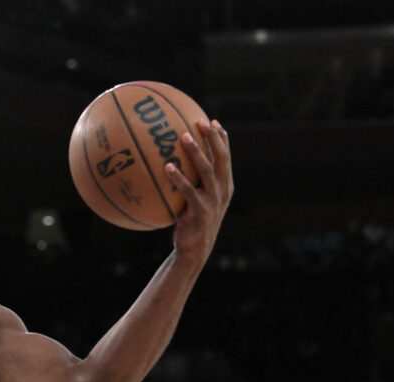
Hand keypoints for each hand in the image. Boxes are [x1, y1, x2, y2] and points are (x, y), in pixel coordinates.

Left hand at [166, 119, 232, 264]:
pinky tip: (167, 167)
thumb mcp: (197, 200)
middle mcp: (223, 190)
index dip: (221, 138)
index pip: (226, 157)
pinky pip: (189, 191)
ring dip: (196, 152)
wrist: (195, 249)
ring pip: (207, 171)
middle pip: (221, 158)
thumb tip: (171, 162)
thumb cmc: (192, 222)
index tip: (212, 120)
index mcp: (225, 185)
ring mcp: (213, 201)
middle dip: (213, 138)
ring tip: (184, 136)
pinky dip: (179, 178)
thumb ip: (193, 182)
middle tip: (201, 121)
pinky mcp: (201, 212)